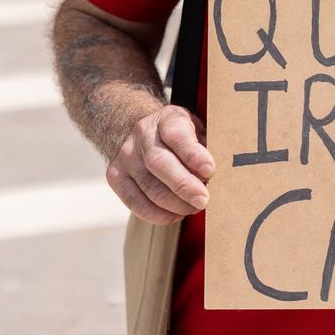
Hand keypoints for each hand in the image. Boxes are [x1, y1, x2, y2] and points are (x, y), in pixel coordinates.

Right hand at [105, 105, 216, 223]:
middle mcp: (142, 134)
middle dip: (183, 185)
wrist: (147, 133)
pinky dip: (156, 214)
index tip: (209, 170)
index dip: (193, 154)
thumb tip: (218, 176)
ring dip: (174, 204)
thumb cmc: (182, 137)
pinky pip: (134, 202)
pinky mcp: (116, 176)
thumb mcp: (198, 131)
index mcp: (167, 118)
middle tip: (203, 200)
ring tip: (193, 208)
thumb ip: (207, 148)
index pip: (177, 135)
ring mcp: (126, 155)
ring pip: (148, 186)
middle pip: (159, 163)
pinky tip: (174, 215)